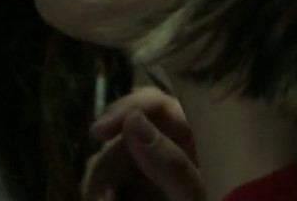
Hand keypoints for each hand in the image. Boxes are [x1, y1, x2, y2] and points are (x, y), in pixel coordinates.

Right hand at [81, 87, 202, 200]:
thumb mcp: (200, 197)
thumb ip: (170, 162)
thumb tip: (132, 121)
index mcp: (200, 136)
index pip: (155, 105)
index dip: (124, 110)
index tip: (96, 133)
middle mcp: (177, 148)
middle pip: (127, 139)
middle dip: (107, 167)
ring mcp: (161, 174)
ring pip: (118, 167)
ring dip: (103, 187)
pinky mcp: (149, 194)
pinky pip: (122, 189)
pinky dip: (112, 196)